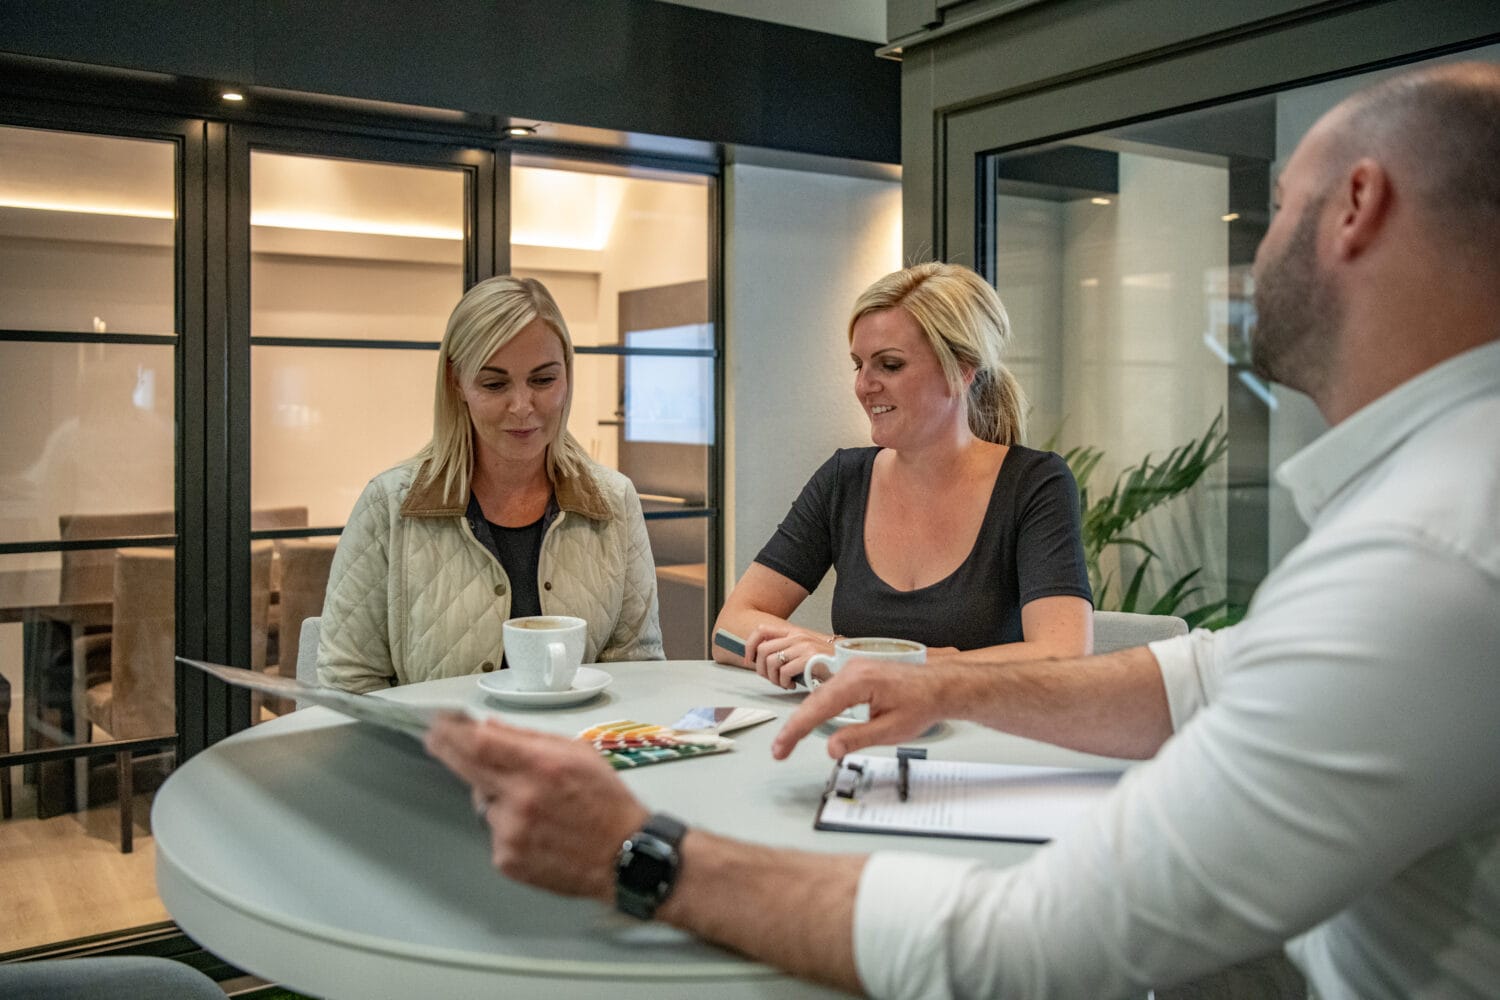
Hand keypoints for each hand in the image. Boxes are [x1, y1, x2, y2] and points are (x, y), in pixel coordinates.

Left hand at [424, 713, 648, 900]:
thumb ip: (530, 738)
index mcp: (541, 766)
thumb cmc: (606, 800)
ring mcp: (510, 832)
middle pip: (466, 768)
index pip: (479, 743)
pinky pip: (494, 831)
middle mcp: (521, 798)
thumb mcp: (579, 754)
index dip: (451, 730)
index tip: (438, 722)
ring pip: (483, 802)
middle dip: (447, 749)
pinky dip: (507, 825)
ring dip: (495, 796)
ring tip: (535, 804)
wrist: (624, 857)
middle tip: (436, 739)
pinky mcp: (507, 859)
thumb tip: (486, 726)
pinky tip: (538, 829)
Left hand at [745, 623, 832, 689]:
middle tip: (771, 678)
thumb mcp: (803, 651)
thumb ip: (786, 651)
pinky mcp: (809, 658)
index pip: (761, 630)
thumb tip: (763, 662)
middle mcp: (796, 637)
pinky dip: (785, 682)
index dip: (749, 646)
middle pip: (763, 650)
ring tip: (784, 683)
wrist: (847, 664)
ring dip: (774, 678)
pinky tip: (793, 684)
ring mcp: (803, 646)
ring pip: (771, 662)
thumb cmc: (825, 662)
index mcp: (793, 633)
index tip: (750, 660)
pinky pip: (784, 672)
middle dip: (762, 669)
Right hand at [770, 659, 945, 759]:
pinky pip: (829, 691)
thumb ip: (858, 738)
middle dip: (795, 727)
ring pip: (819, 695)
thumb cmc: (921, 704)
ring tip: (789, 741)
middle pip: (813, 700)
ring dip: (804, 718)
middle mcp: (852, 670)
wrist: (939, 687)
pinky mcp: (855, 674)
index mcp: (859, 682)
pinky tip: (809, 722)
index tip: (781, 748)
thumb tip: (831, 748)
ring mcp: (853, 669)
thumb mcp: (891, 729)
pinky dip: (817, 708)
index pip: (818, 708)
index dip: (796, 730)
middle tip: (779, 750)